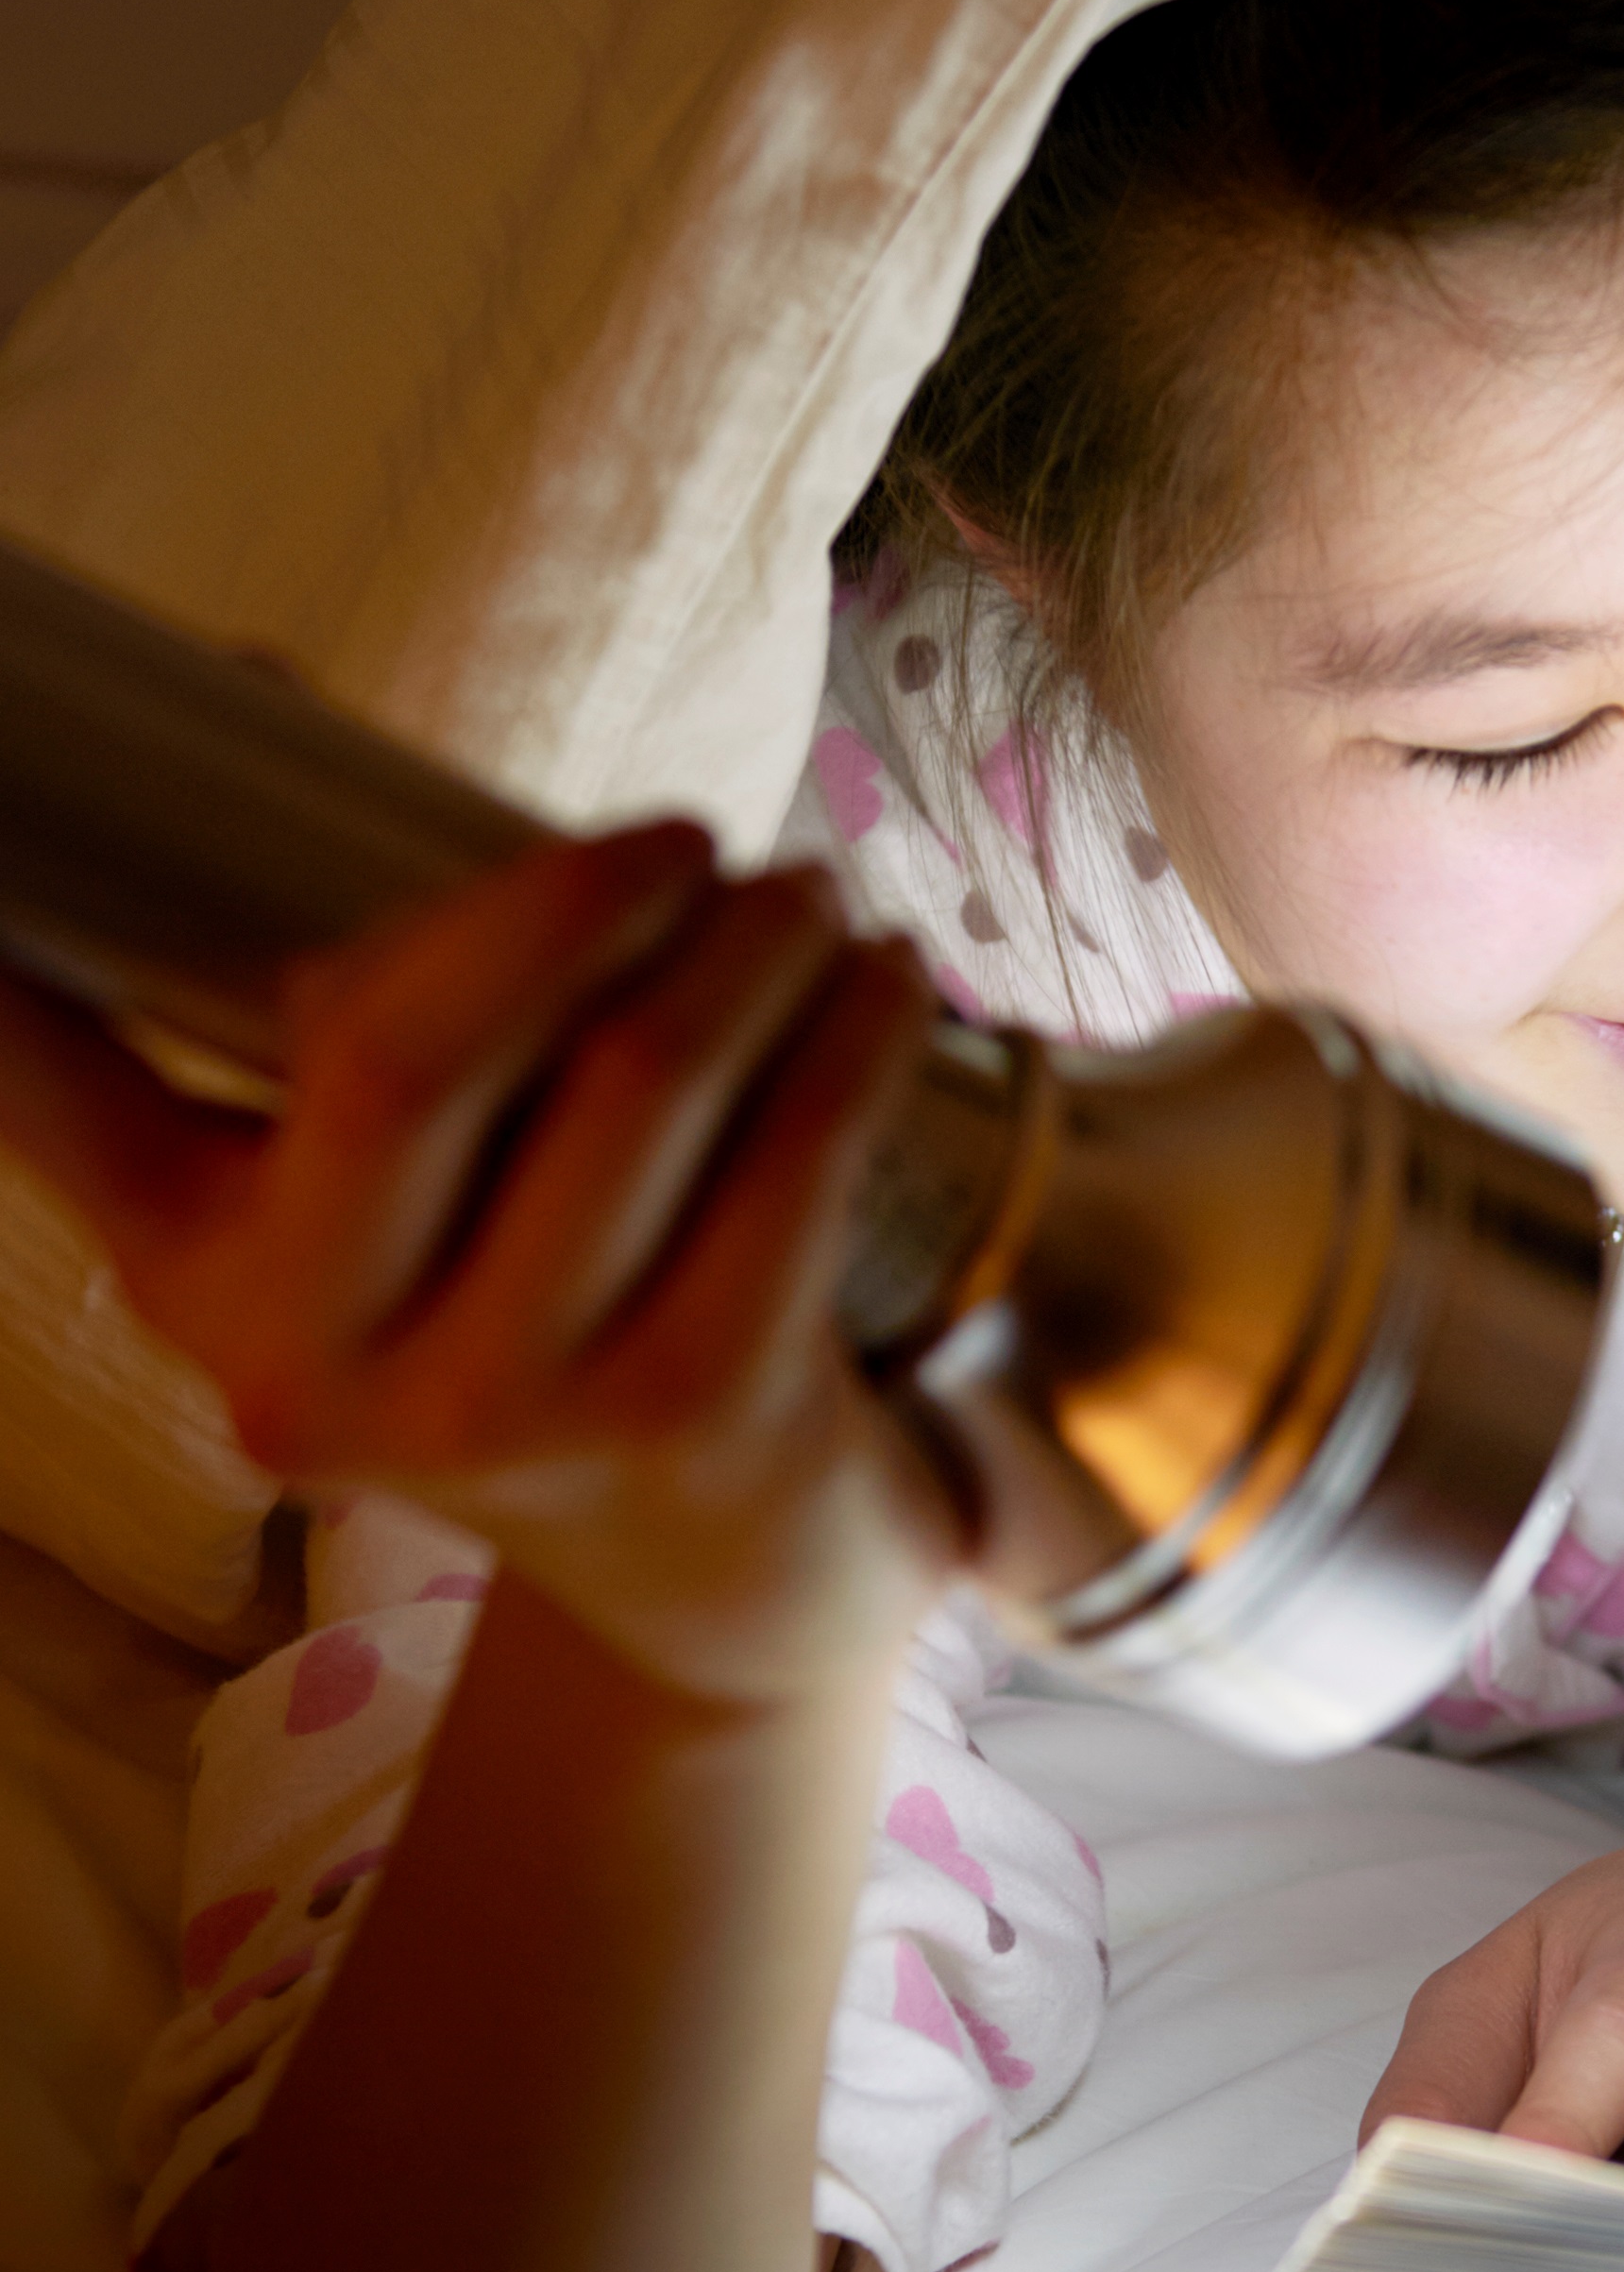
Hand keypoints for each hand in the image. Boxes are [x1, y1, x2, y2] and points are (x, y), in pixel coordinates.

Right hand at [0, 822, 954, 1712]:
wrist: (710, 1582)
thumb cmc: (539, 1324)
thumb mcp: (387, 1211)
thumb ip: (316, 1014)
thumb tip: (248, 689)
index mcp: (199, 1273)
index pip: (55, 1094)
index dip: (8, 982)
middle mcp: (315, 1363)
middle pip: (409, 1052)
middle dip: (561, 903)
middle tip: (672, 835)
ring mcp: (507, 1407)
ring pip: (635, 1086)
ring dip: (746, 950)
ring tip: (802, 894)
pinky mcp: (697, 1414)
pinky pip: (792, 1162)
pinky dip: (851, 1036)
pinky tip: (889, 978)